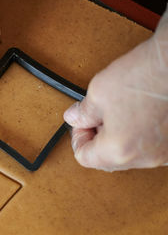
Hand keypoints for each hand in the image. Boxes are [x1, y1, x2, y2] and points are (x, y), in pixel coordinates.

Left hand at [64, 10, 167, 171]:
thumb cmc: (147, 75)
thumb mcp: (99, 92)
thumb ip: (82, 113)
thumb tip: (75, 118)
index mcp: (120, 150)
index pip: (84, 157)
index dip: (78, 138)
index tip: (81, 124)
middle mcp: (144, 159)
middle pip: (107, 160)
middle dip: (97, 138)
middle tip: (97, 116)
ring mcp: (163, 154)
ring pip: (128, 155)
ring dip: (117, 138)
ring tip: (119, 111)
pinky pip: (148, 148)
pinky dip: (138, 136)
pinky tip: (136, 114)